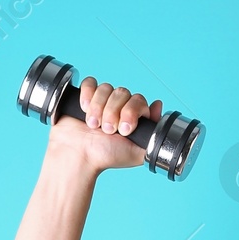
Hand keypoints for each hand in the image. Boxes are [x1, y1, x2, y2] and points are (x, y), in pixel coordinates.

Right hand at [46, 76, 164, 172]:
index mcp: (133, 117)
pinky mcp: (85, 96)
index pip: (139, 100)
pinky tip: (84, 109)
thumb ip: (153, 134)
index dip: (131, 112)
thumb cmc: (107, 156)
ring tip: (93, 125)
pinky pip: (90, 82)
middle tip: (107, 130)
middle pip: (122, 92)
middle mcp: (119, 107)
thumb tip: (158, 105)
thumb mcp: (137, 152)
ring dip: (98, 108)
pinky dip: (87, 94)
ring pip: (106, 88)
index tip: (124, 130)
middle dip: (113, 112)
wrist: (80, 156)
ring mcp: (102, 101)